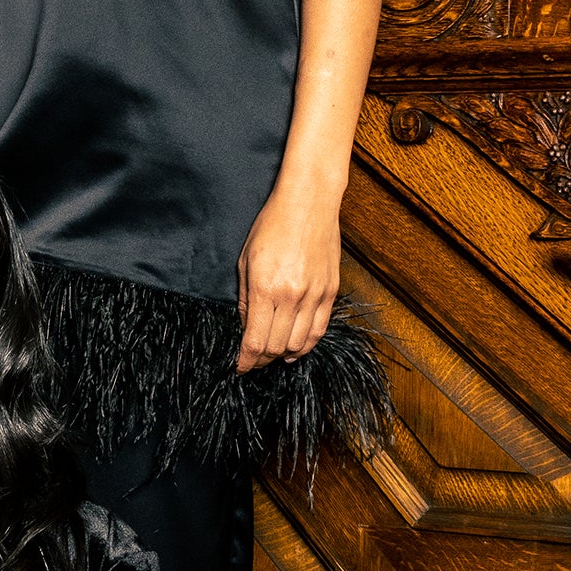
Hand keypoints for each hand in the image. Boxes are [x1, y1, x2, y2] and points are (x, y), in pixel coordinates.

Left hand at [236, 180, 342, 372]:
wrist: (308, 202)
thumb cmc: (272, 226)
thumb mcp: (246, 261)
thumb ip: (245, 299)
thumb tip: (245, 328)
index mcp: (266, 288)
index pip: (255, 341)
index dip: (246, 361)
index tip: (239, 367)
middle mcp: (292, 296)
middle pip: (276, 346)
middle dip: (262, 360)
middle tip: (253, 360)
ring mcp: (315, 295)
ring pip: (299, 343)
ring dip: (282, 354)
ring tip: (272, 355)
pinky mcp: (331, 291)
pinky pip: (319, 330)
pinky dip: (305, 344)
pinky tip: (294, 347)